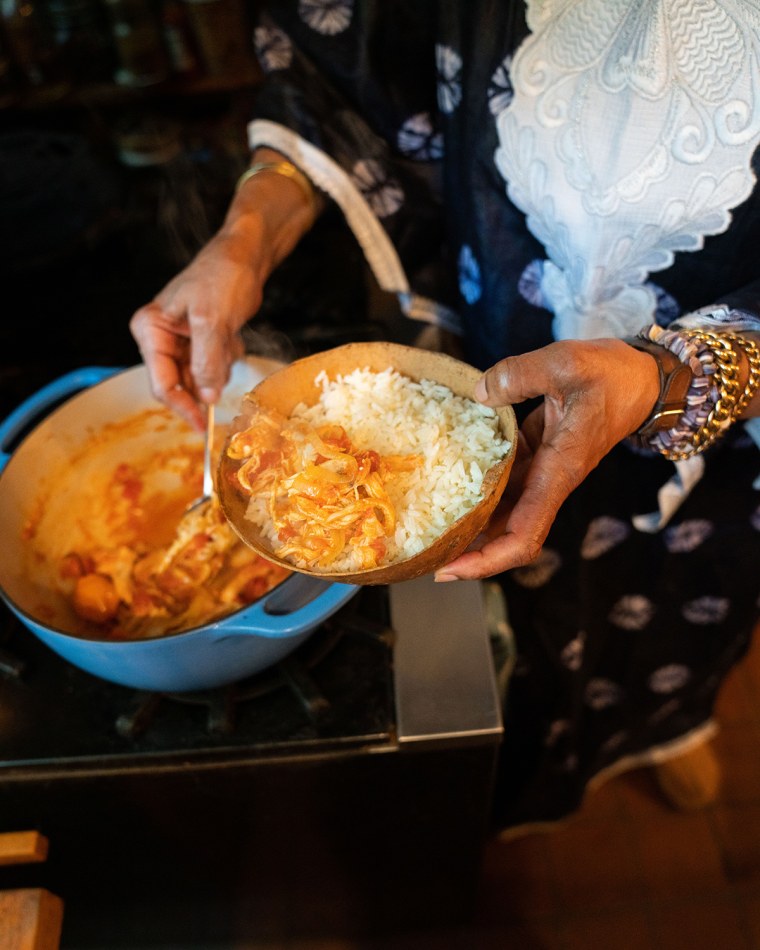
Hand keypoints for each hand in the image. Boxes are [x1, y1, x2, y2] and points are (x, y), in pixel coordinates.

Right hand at [130, 147, 318, 430]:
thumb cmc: (223, 276)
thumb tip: (205, 397)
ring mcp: (180, 342)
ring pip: (200, 379)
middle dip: (206, 383)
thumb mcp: (212, 320)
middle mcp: (160, 338)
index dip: (184, 408)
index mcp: (150, 330)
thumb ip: (206, 361)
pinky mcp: (200, 343)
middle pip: (180, 385)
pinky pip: (213, 368)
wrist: (245, 256)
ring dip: (219, 370)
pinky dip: (226, 360)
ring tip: (229, 338)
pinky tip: (232, 335)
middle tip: (226, 372)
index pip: (162, 383)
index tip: (205, 426)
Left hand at [434, 338, 660, 580]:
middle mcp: (549, 480)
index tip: (451, 568)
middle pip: (507, 532)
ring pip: (502, 508)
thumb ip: (520, 375)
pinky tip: (446, 474)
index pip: (524, 535)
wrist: (643, 379)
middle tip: (422, 548)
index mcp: (559, 471)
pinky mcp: (537, 454)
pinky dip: (478, 482)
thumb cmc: (614, 375)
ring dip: (470, 517)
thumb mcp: (568, 363)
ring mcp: (543, 470)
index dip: (488, 560)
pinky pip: (504, 479)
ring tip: (425, 518)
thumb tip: (481, 393)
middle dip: (467, 547)